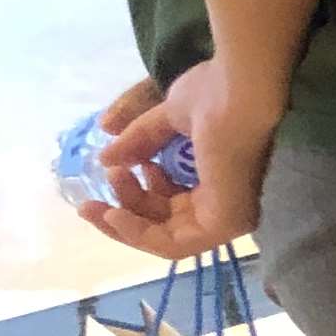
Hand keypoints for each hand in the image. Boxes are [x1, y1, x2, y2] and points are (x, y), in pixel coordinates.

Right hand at [74, 57, 273, 260]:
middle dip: (125, 206)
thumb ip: (140, 141)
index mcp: (220, 176)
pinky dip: (138, 234)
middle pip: (165, 221)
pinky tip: (114, 214)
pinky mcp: (226, 223)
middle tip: (96, 190)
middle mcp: (228, 200)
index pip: (173, 202)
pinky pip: (174, 245)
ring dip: (126, 220)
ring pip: (166, 237)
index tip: (113, 170)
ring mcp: (229, 215)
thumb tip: (106, 159)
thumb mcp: (169, 118)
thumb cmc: (218, 94)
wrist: (238, 90)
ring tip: (109, 185)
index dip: (137, 193)